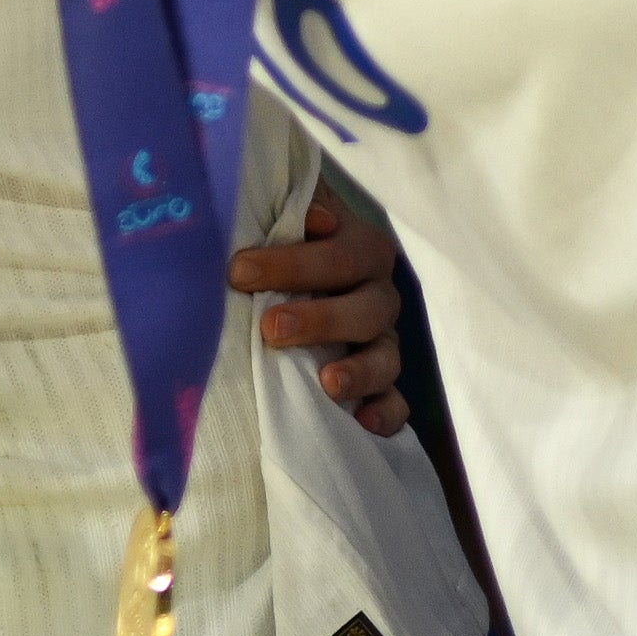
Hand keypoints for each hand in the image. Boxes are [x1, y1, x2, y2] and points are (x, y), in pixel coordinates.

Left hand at [235, 182, 414, 433]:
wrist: (300, 281)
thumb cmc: (283, 249)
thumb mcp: (284, 222)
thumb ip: (288, 212)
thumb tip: (307, 217)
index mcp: (359, 248)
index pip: (338, 255)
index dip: (292, 263)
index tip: (239, 272)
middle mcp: (378, 293)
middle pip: (366, 308)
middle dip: (320, 319)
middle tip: (271, 328)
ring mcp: (383, 340)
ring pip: (387, 357)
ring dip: (359, 371)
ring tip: (328, 384)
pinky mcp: (383, 383)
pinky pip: (396, 403)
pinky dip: (384, 414)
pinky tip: (362, 423)